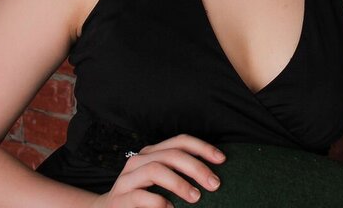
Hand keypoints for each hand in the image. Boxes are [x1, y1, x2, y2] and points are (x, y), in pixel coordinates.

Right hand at [91, 134, 224, 207]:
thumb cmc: (142, 197)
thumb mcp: (161, 180)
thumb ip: (179, 172)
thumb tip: (213, 173)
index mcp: (151, 153)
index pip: (180, 141)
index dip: (203, 147)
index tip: (222, 159)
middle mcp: (138, 161)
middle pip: (171, 154)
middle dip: (196, 167)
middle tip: (214, 184)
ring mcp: (127, 179)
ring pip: (156, 170)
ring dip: (180, 183)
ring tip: (196, 197)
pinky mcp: (120, 199)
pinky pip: (141, 196)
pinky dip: (159, 202)